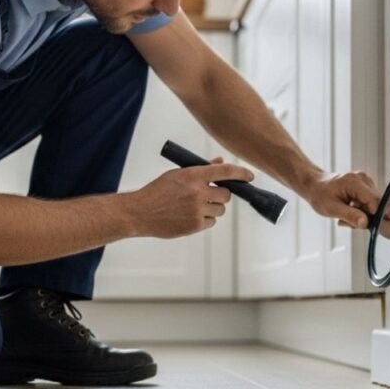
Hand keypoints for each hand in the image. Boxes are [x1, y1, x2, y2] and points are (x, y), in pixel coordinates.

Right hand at [131, 157, 253, 237]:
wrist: (140, 212)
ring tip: (196, 206)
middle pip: (226, 194)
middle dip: (221, 194)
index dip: (241, 173)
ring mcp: (197, 210)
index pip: (225, 171)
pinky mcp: (194, 225)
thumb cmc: (158, 191)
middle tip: (210, 194)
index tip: (250, 176)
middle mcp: (197, 192)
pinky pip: (212, 222)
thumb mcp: (178, 174)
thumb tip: (219, 162)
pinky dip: (206, 219)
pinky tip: (191, 216)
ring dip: (214, 208)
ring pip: (220, 209)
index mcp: (193, 176)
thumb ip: (201, 169)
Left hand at [305, 170, 381, 229]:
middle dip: (364, 216)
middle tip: (345, 220)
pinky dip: (360, 210)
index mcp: (355, 182)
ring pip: (373, 205)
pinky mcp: (365, 186)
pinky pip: (369, 203)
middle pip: (376, 204)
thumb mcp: (332, 209)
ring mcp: (365, 181)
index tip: (359, 225)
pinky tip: (349, 209)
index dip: (372, 217)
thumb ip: (350, 215)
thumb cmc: (319, 195)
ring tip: (344, 214)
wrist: (314, 185)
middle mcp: (364, 179)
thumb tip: (366, 224)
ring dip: (361, 214)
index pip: (375, 202)